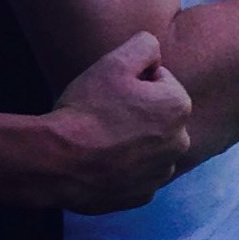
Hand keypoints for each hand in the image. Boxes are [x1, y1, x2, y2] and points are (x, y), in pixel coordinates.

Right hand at [50, 32, 191, 213]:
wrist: (58, 161)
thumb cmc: (88, 109)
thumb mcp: (115, 61)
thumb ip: (145, 45)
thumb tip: (154, 51)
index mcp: (178, 106)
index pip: (160, 80)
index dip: (134, 81)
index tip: (113, 90)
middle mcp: (180, 142)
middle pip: (159, 114)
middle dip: (139, 110)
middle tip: (106, 112)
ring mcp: (162, 172)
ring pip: (150, 144)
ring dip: (134, 139)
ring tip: (102, 136)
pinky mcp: (143, 195)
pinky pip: (139, 172)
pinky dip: (125, 166)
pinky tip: (103, 160)